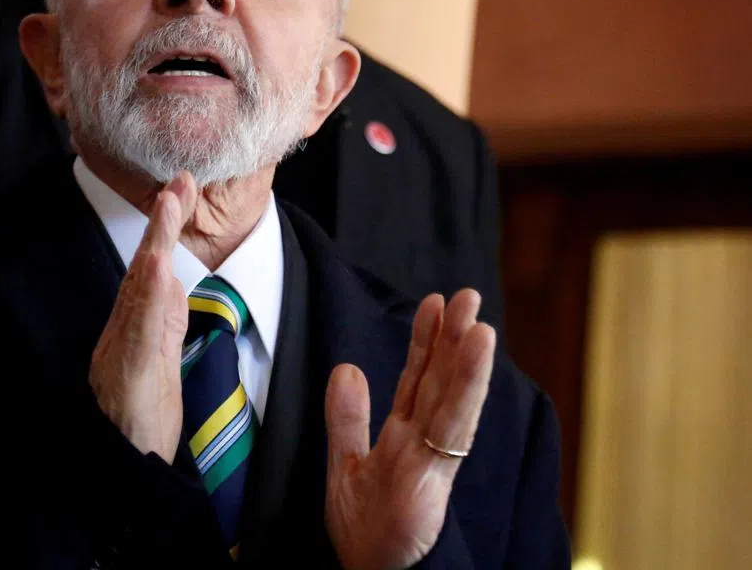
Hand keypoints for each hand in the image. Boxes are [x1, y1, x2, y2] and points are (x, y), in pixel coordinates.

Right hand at [88, 172, 197, 461]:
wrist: (123, 466)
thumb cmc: (140, 421)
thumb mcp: (156, 364)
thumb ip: (159, 324)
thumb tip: (165, 284)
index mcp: (137, 329)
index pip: (151, 271)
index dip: (164, 229)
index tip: (180, 189)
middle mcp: (125, 334)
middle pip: (144, 270)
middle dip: (161, 223)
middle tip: (179, 181)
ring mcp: (124, 354)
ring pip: (141, 293)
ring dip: (156, 246)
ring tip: (170, 206)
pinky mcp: (131, 379)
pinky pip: (141, 335)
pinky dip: (149, 301)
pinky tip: (159, 271)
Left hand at [324, 290, 495, 569]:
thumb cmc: (365, 530)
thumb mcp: (345, 463)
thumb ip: (347, 418)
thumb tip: (346, 367)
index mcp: (402, 435)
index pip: (416, 378)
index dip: (425, 342)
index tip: (434, 304)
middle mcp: (423, 440)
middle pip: (440, 380)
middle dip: (453, 338)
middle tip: (469, 295)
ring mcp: (432, 456)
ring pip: (453, 397)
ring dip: (467, 357)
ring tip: (479, 320)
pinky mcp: (433, 473)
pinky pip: (453, 423)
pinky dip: (467, 386)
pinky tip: (476, 355)